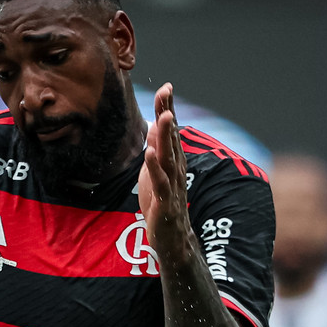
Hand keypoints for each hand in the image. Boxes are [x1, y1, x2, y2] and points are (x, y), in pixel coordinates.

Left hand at [138, 83, 191, 258]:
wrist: (173, 240)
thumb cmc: (163, 204)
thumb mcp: (156, 173)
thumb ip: (157, 150)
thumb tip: (155, 126)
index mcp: (173, 162)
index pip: (170, 131)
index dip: (168, 109)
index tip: (166, 86)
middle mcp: (176, 169)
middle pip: (172, 137)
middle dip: (168, 113)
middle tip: (166, 90)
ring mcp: (172, 185)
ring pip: (169, 157)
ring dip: (167, 136)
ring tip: (165, 115)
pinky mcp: (164, 202)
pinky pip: (160, 183)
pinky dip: (155, 168)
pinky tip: (150, 153)